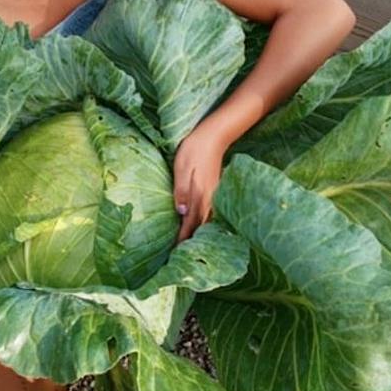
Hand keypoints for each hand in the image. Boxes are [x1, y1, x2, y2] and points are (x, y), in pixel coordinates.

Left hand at [172, 126, 227, 242]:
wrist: (214, 136)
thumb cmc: (194, 150)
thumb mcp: (181, 168)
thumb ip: (181, 191)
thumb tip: (181, 213)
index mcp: (199, 195)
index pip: (190, 223)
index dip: (183, 238)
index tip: (175, 252)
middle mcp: (209, 198)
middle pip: (200, 226)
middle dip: (191, 239)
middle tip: (181, 254)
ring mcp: (214, 194)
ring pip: (206, 220)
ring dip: (198, 231)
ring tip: (189, 243)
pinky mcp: (215, 190)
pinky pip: (209, 212)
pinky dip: (203, 221)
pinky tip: (198, 223)